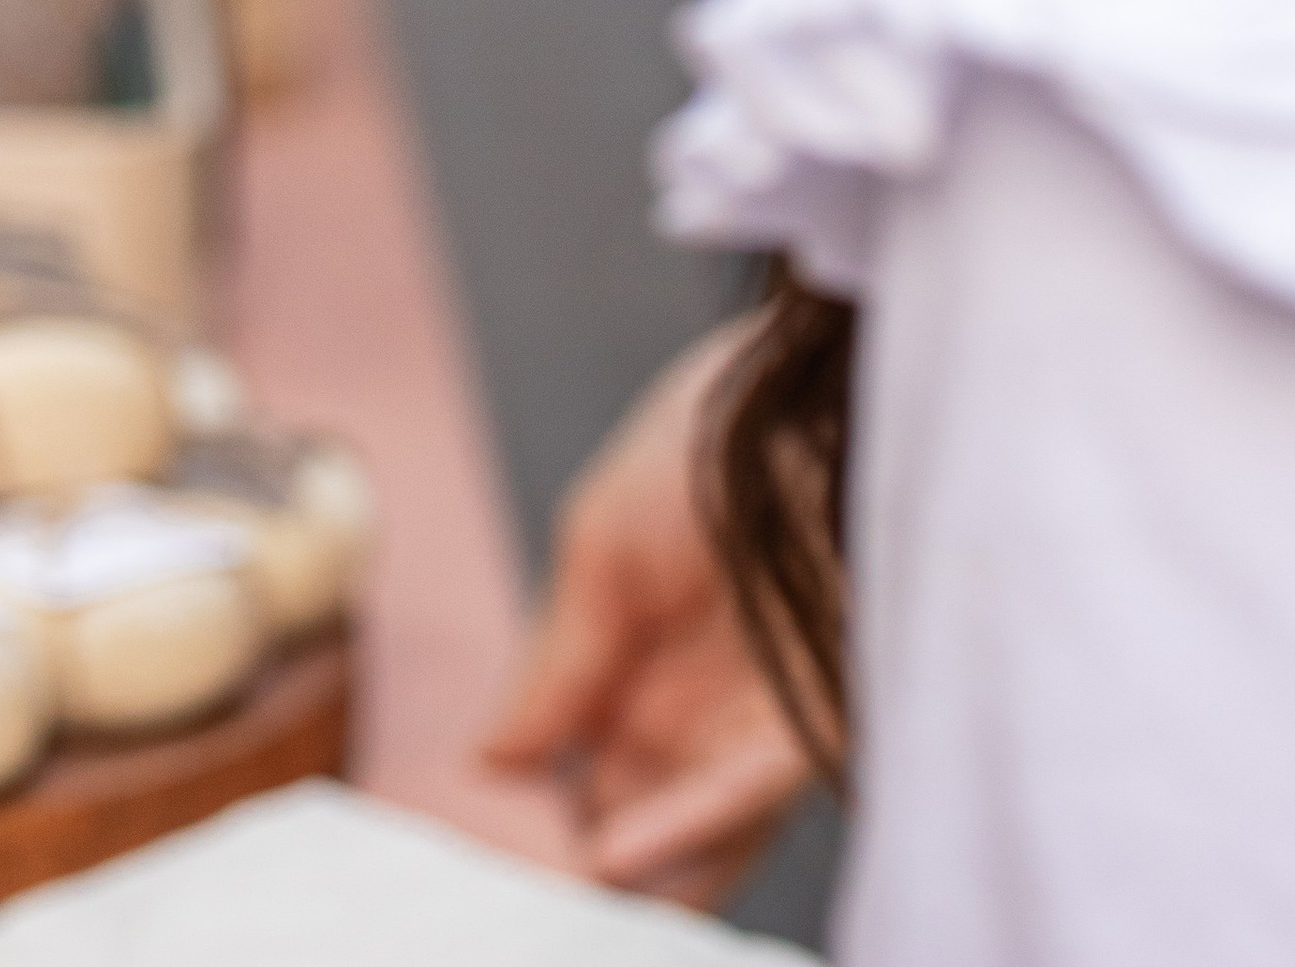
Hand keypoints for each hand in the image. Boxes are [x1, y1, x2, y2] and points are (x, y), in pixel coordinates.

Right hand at [484, 323, 816, 903]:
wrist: (818, 385)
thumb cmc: (710, 437)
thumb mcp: (599, 542)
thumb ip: (555, 660)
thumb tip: (488, 759)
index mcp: (642, 658)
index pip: (578, 768)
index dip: (533, 815)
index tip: (477, 860)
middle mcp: (699, 705)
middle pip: (634, 816)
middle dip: (579, 869)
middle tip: (515, 908)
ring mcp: (757, 718)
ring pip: (693, 831)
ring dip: (631, 877)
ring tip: (562, 908)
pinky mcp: (814, 717)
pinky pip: (746, 792)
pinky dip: (684, 829)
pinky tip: (618, 856)